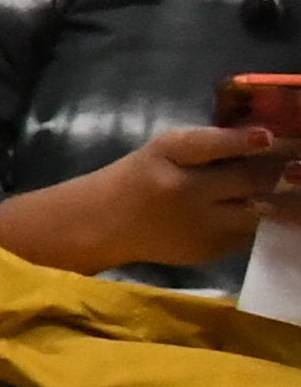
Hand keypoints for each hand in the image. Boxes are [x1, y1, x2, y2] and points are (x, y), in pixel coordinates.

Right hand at [0, 126, 297, 279]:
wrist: (105, 223)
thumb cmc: (142, 176)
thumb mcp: (165, 150)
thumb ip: (211, 145)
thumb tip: (272, 140)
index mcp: (168, 155)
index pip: (208, 145)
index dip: (241, 141)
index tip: (268, 137)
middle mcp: (184, 190)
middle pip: (248, 180)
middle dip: (280, 171)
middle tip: (299, 163)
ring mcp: (198, 225)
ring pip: (259, 211)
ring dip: (283, 201)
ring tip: (296, 191)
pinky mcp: (209, 250)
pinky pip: (249, 233)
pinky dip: (260, 221)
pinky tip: (265, 212)